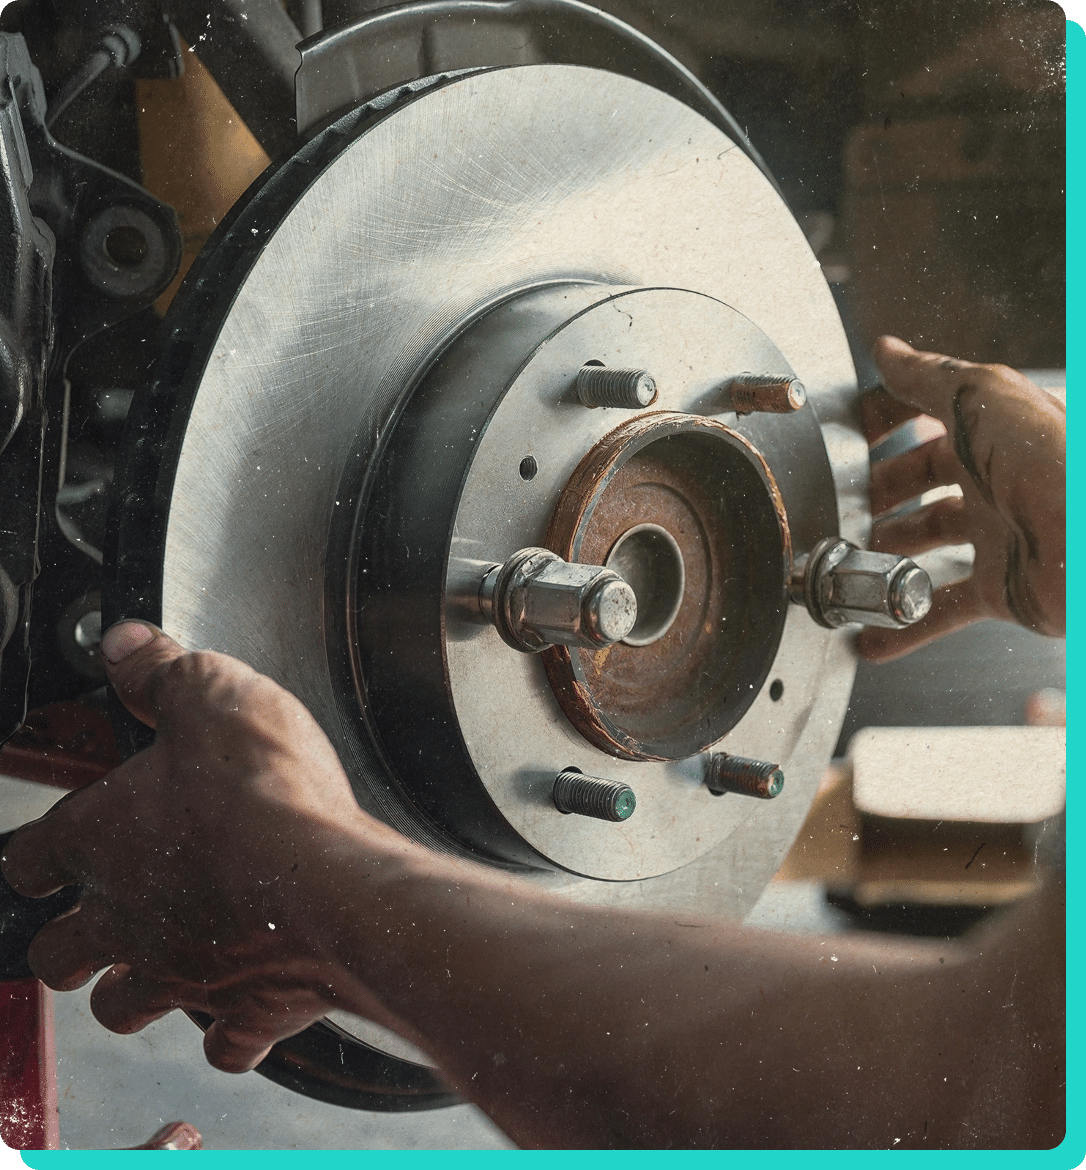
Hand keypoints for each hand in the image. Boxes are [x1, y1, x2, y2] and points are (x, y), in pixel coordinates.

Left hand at [0, 622, 413, 1071]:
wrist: (333, 884)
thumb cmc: (267, 794)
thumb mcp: (210, 694)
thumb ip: (160, 670)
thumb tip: (123, 644)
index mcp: (105, 840)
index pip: (32, 857)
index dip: (34, 854)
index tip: (42, 852)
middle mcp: (128, 917)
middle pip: (58, 954)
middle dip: (67, 942)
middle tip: (87, 927)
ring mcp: (183, 971)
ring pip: (123, 1006)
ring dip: (131, 989)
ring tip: (153, 969)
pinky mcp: (246, 1009)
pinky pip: (223, 1041)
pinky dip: (228, 1029)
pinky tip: (242, 1008)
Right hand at [859, 336, 1064, 660]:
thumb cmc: (1052, 464)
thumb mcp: (980, 399)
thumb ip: (927, 377)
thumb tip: (888, 351)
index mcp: (991, 431)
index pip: (929, 415)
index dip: (888, 419)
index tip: (853, 430)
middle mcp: (996, 481)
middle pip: (926, 480)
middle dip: (883, 489)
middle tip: (846, 499)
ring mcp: (999, 536)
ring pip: (931, 542)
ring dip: (890, 552)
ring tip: (854, 558)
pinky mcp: (1003, 589)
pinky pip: (943, 609)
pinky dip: (906, 627)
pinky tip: (876, 636)